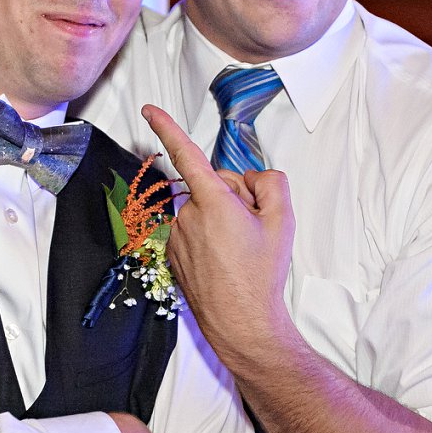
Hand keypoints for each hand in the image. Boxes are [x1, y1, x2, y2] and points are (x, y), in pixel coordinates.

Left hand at [143, 105, 295, 366]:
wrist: (241, 322)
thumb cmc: (261, 274)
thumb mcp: (282, 220)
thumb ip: (270, 183)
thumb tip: (252, 178)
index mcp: (212, 201)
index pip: (187, 155)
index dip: (167, 127)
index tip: (149, 110)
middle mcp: (188, 215)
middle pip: (213, 185)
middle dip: (234, 196)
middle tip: (254, 228)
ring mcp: (178, 236)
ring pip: (203, 209)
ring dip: (221, 218)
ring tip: (240, 249)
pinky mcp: (174, 253)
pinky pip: (195, 230)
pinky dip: (210, 236)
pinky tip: (226, 260)